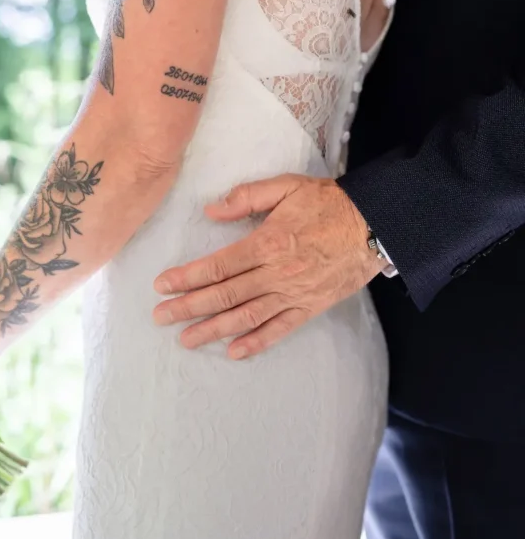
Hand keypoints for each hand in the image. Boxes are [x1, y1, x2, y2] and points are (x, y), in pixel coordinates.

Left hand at [152, 175, 387, 359]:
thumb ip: (246, 197)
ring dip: (213, 329)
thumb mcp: (285, 186)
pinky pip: (280, 329)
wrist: (378, 224)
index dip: (187, 278)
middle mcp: (277, 273)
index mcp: (267, 243)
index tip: (161, 285)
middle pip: (225, 295)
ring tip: (186, 338)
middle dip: (189, 308)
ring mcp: (294, 293)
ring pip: (247, 316)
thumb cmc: (328, 202)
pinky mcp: (311, 306)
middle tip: (161, 317)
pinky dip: (257, 342)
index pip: (218, 266)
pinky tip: (234, 351)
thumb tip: (210, 211)